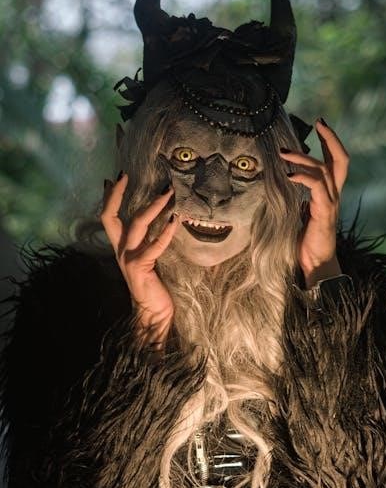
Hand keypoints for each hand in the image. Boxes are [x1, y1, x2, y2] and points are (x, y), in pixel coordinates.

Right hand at [100, 174, 177, 345]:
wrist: (154, 312)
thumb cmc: (155, 284)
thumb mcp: (149, 257)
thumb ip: (149, 239)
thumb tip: (162, 216)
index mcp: (120, 247)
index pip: (108, 217)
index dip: (110, 197)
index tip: (116, 176)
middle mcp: (120, 251)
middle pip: (110, 216)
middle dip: (117, 194)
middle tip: (126, 175)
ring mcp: (128, 259)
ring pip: (136, 225)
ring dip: (153, 206)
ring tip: (168, 193)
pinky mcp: (140, 268)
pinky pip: (154, 245)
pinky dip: (166, 232)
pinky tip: (176, 220)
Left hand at [280, 118, 349, 288]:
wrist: (314, 263)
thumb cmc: (305, 240)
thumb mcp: (300, 213)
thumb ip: (299, 197)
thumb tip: (284, 183)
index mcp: (329, 194)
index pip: (336, 161)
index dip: (331, 142)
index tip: (320, 125)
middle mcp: (334, 195)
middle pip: (341, 160)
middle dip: (331, 139)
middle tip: (318, 123)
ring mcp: (331, 203)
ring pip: (323, 170)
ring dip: (303, 158)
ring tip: (284, 152)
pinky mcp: (324, 212)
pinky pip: (316, 187)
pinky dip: (302, 177)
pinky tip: (288, 175)